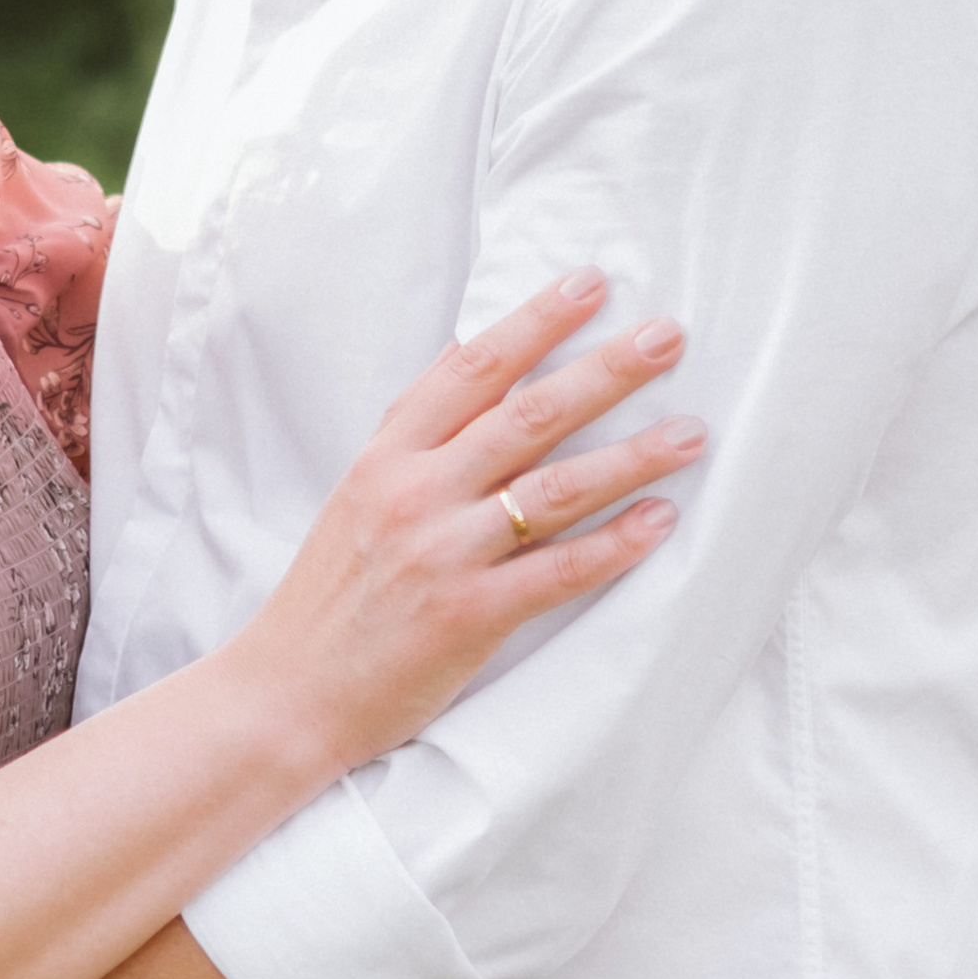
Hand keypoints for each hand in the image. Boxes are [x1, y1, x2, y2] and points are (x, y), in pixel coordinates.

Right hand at [249, 269, 700, 766]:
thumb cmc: (328, 596)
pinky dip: (613, 545)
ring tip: (691, 433)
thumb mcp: (355, 493)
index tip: (591, 284)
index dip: (536, 321)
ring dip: (632, 457)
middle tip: (669, 337)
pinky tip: (659, 522)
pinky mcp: (468, 616)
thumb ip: (411, 431)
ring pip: (554, 489)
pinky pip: (557, 572)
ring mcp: (443, 553)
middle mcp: (415, 493)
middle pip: (528, 415)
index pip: (473, 369)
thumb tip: (457, 355)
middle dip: (606, 370)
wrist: (286, 694)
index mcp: (387, 456)